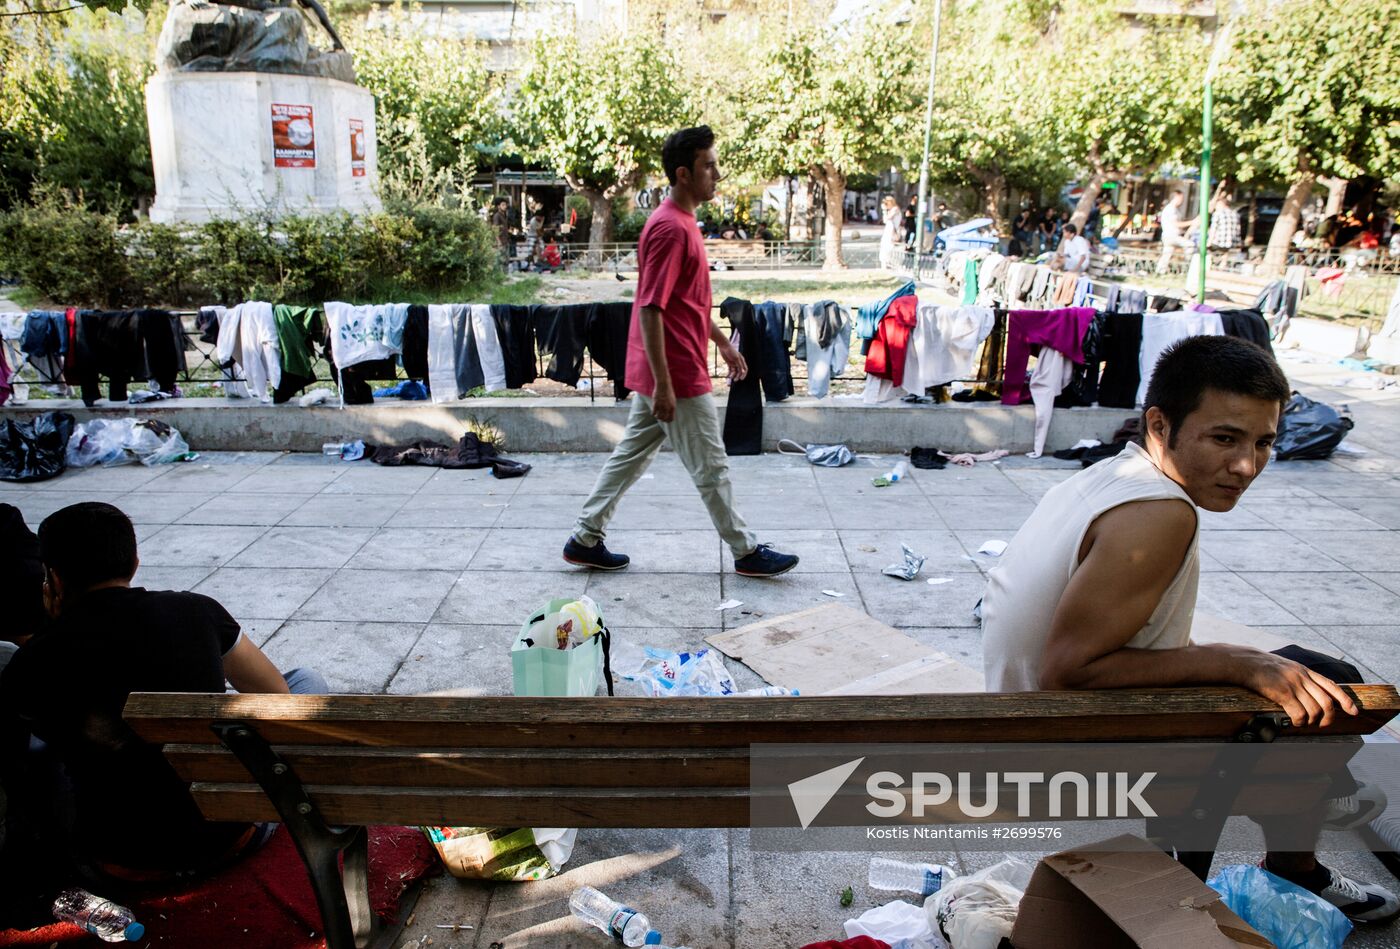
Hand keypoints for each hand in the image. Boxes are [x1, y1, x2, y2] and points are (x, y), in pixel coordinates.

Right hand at [651, 384, 675, 422]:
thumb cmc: (668, 392)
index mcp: (673, 407)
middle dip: (662, 420)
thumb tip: (669, 413)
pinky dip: (653, 414)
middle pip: (664, 419)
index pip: (671, 418)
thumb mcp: (673, 400)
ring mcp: (661, 406)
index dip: (668, 421)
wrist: (664, 385)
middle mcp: (667, 408)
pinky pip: (654, 412)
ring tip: (657, 415)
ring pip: (658, 417)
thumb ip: (671, 407)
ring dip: (657, 417)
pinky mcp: (655, 404)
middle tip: (660, 418)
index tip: (666, 421)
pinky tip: (653, 412)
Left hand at [719, 341, 747, 381]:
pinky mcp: (729, 363)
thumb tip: (743, 372)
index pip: (745, 369)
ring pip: (734, 371)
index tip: (741, 379)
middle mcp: (739, 363)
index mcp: (742, 361)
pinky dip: (729, 373)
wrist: (724, 346)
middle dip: (737, 376)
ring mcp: (734, 363)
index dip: (744, 374)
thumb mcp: (736, 358)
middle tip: (735, 380)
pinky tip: (727, 376)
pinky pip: (730, 370)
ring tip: (730, 377)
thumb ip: (739, 365)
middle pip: (739, 371)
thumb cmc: (731, 351)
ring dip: (733, 375)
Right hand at [1230, 648, 1358, 727]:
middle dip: (1329, 717)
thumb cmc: (1262, 667)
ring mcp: (1293, 685)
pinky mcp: (1283, 693)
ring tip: (1303, 722)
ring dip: (1311, 721)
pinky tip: (1294, 721)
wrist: (1244, 662)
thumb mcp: (1286, 668)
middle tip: (1322, 724)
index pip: (1332, 686)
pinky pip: (1299, 713)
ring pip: (1314, 710)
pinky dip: (1300, 721)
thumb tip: (1311, 693)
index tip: (1354, 711)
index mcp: (1305, 671)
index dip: (1345, 700)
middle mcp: (1302, 677)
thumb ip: (1300, 677)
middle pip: (1327, 702)